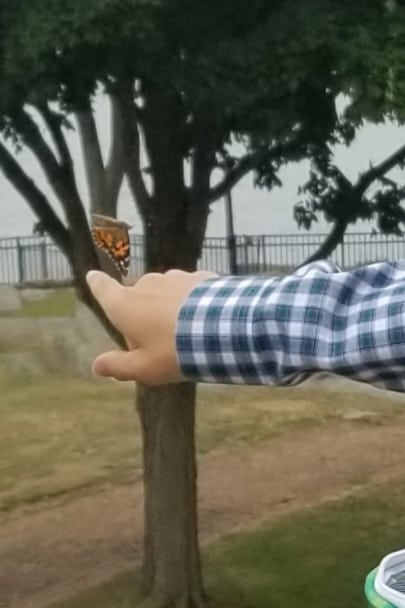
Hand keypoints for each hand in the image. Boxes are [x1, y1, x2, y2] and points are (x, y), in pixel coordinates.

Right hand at [86, 269, 217, 384]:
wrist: (222, 327)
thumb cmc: (175, 351)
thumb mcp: (144, 368)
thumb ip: (118, 365)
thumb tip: (96, 366)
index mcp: (125, 304)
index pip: (103, 288)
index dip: (97, 283)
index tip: (93, 276)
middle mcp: (145, 284)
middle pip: (137, 299)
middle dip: (144, 318)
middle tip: (161, 347)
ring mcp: (173, 277)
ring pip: (164, 294)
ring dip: (169, 309)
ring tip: (187, 335)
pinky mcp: (198, 277)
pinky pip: (188, 291)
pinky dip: (191, 303)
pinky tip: (204, 321)